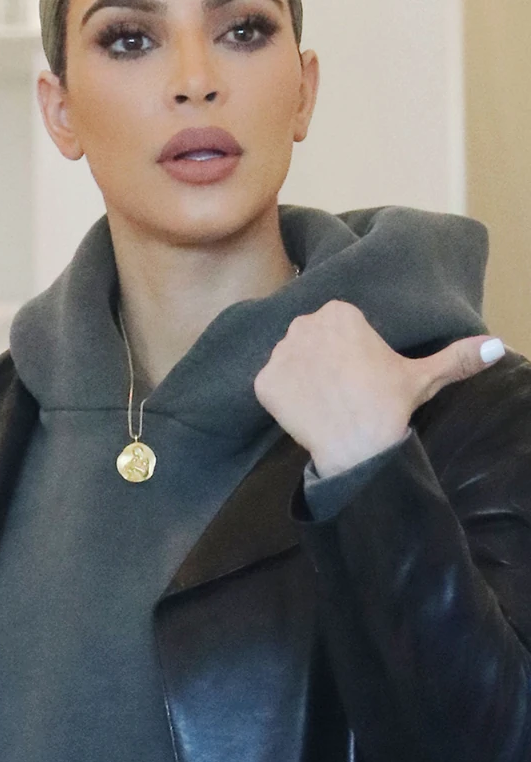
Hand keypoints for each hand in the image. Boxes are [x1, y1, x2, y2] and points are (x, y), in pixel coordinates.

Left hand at [253, 300, 505, 477]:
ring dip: (300, 377)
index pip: (336, 326)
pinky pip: (269, 384)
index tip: (359, 374)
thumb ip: (456, 357)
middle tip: (342, 389)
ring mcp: (280, 353)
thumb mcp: (424, 376)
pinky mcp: (263, 382)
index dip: (347, 352)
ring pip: (289, 360)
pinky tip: (304, 411)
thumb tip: (498, 346)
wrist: (357, 448)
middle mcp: (304, 324)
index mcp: (340, 313)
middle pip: (309, 339)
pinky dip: (282, 398)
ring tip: (324, 401)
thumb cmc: (389, 406)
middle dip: (321, 360)